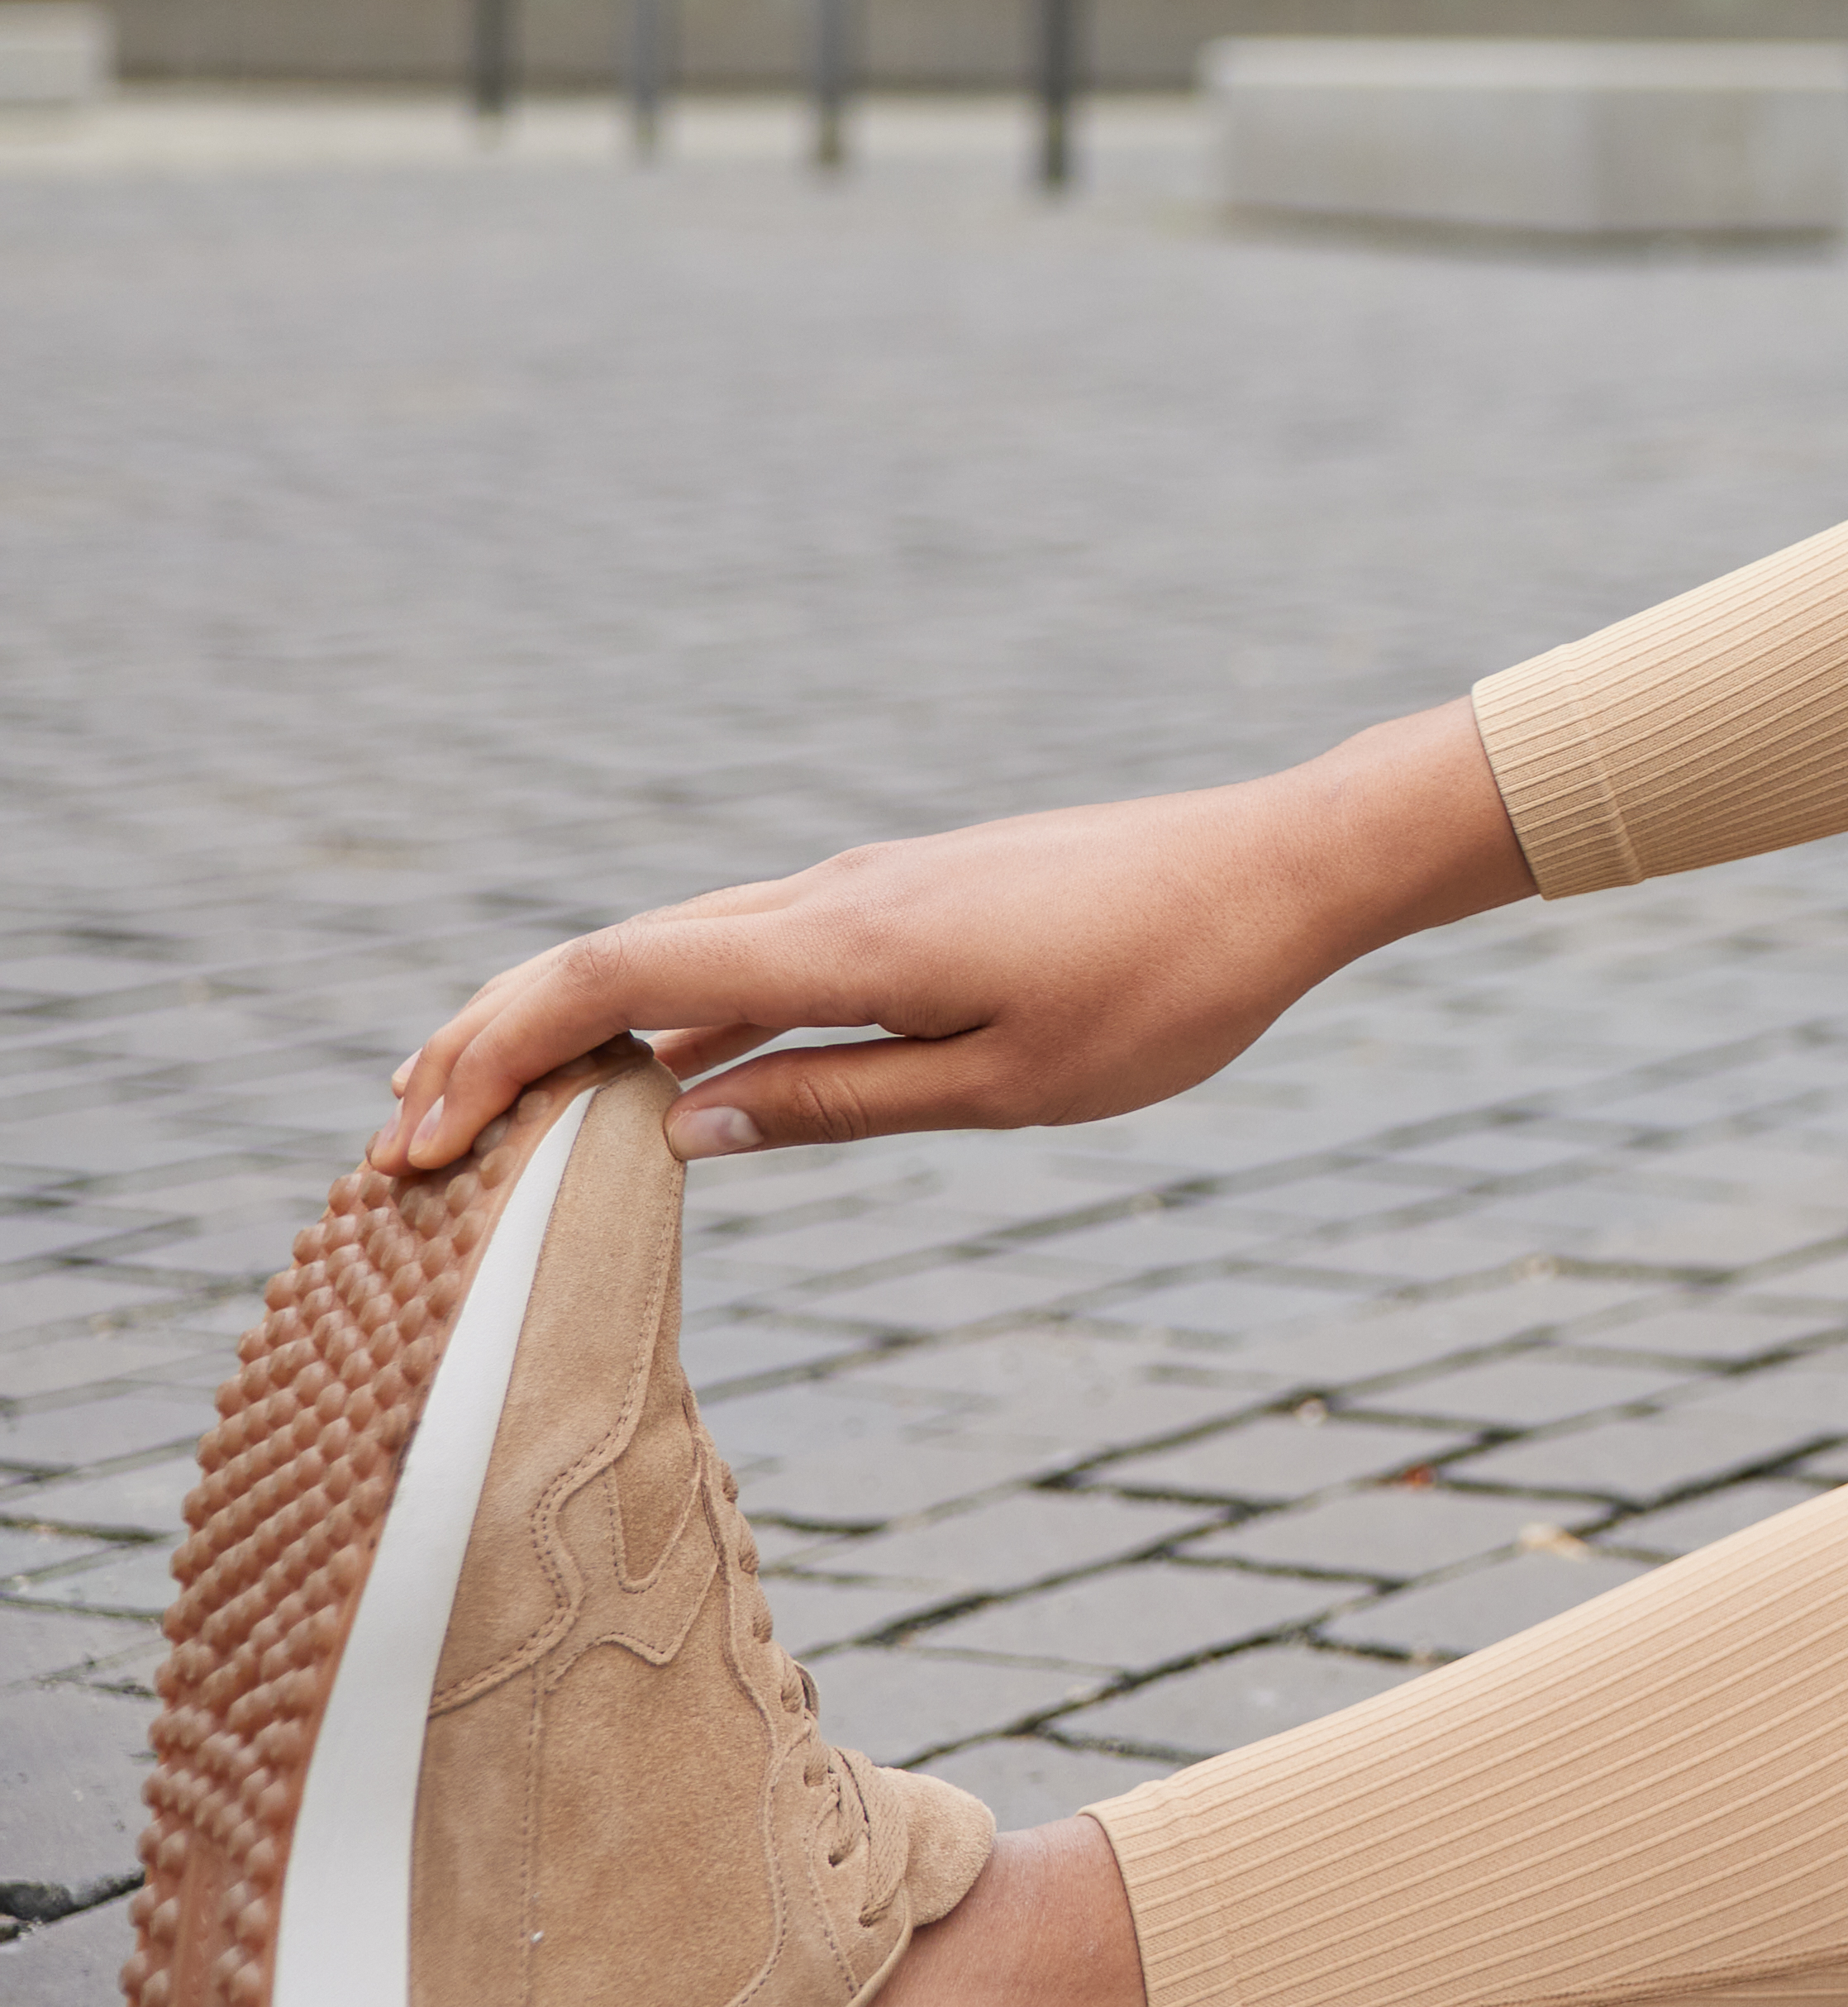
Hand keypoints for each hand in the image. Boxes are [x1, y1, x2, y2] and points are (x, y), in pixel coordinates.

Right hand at [381, 701, 1533, 1170]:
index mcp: (847, 942)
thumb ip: (838, 1102)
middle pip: (617, 953)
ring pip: (679, 943)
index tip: (419, 1138)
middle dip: (497, 1038)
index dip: (498, 1053)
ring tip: (491, 1107)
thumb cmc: (1168, 990)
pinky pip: (753, 945)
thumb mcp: (1006, 1086)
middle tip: (406, 1137)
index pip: (615, 982)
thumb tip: (681, 1128)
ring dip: (575, 1019)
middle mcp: (837, 895)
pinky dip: (673, 1005)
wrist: (1283, 868)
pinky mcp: (913, 893)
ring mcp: (872, 885)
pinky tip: (654, 1071)